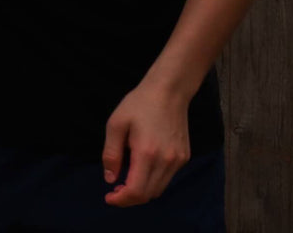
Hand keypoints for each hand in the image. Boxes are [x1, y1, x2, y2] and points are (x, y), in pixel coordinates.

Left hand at [101, 79, 192, 206]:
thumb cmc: (138, 105)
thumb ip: (111, 154)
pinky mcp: (184, 157)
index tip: (109, 197)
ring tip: (126, 182)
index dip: (121, 200)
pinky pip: (167, 178)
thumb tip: (110, 179)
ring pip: (159, 189)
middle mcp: (166, 161)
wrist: (169, 92)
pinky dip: (153, 181)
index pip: (136, 191)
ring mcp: (178, 160)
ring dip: (142, 191)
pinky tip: (142, 170)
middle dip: (129, 198)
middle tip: (115, 191)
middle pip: (148, 194)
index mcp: (147, 153)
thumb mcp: (116, 125)